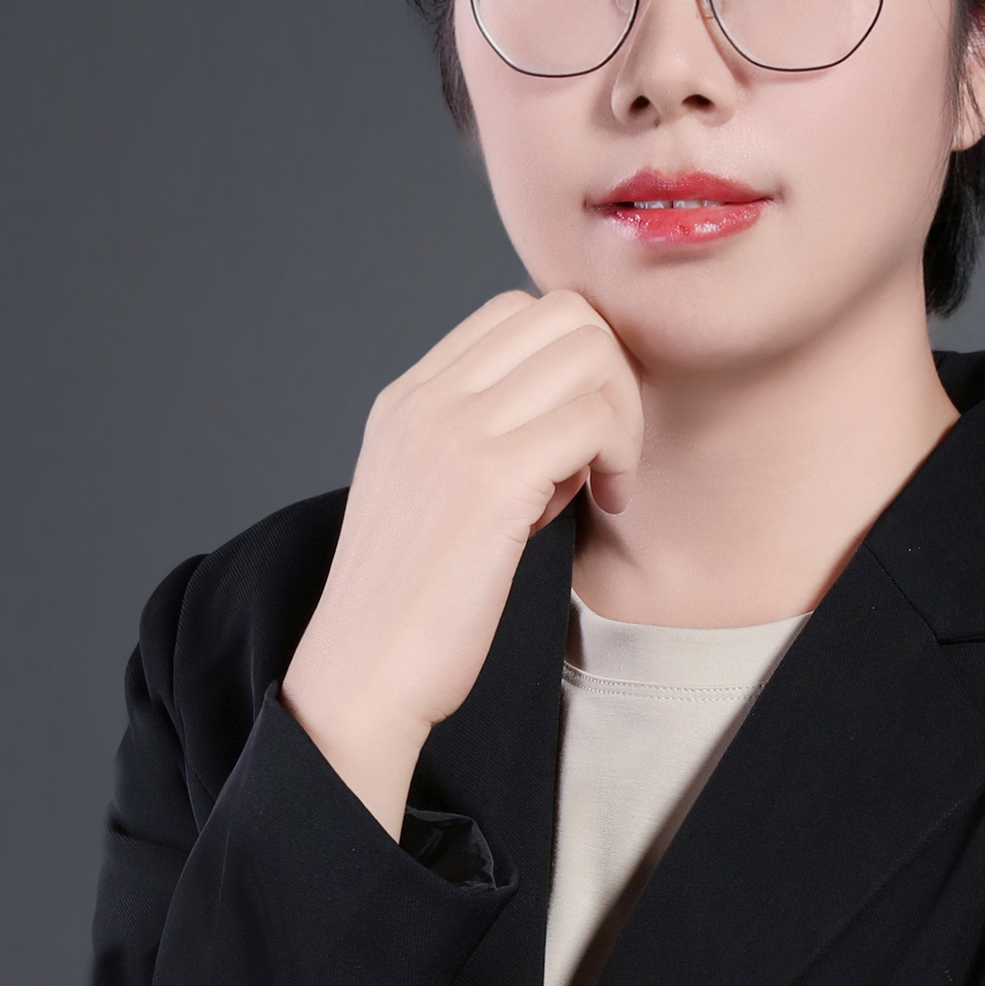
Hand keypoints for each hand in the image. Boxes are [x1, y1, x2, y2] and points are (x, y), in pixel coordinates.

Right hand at [282, 289, 641, 833]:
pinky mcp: (491, 479)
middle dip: (611, 378)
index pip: (517, 311)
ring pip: (589, 353)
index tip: (576, 437)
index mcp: (410, 398)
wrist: (362, 673)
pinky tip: (603, 505)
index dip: (572, 364)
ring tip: (603, 483)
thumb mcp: (433, 499)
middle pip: (564, 313)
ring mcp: (456, 431)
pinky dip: (620, 455)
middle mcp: (429, 398)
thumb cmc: (410, 608)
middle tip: (606, 455)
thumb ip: (484, 446)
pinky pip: (594, 418)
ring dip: (622, 415)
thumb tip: (571, 420)